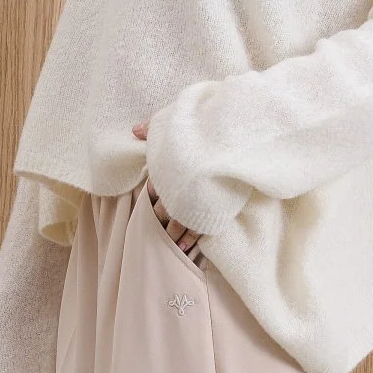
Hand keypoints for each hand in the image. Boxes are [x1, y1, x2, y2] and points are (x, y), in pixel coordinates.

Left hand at [131, 119, 203, 258]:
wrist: (239, 141)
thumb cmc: (208, 132)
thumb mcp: (179, 126)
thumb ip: (155, 130)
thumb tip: (134, 130)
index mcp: (173, 169)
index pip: (156, 187)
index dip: (151, 195)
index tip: (149, 199)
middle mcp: (183, 188)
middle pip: (165, 208)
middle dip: (158, 217)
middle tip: (152, 228)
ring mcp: (199, 201)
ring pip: (179, 222)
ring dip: (171, 233)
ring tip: (167, 242)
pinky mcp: (216, 210)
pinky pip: (200, 230)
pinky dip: (190, 239)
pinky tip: (183, 247)